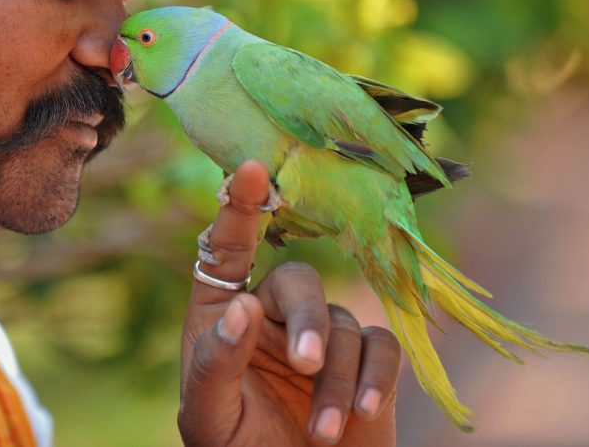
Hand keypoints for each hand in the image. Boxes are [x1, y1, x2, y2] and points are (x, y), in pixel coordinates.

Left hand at [179, 160, 400, 445]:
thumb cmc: (236, 445)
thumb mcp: (207, 412)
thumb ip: (215, 361)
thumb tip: (241, 308)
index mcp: (223, 309)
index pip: (228, 247)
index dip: (240, 206)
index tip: (251, 168)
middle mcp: (272, 309)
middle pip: (299, 282)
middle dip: (305, 322)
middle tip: (306, 366)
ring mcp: (323, 331)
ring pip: (342, 325)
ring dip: (335, 380)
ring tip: (320, 432)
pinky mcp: (367, 360)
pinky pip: (381, 348)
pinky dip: (377, 378)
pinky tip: (365, 412)